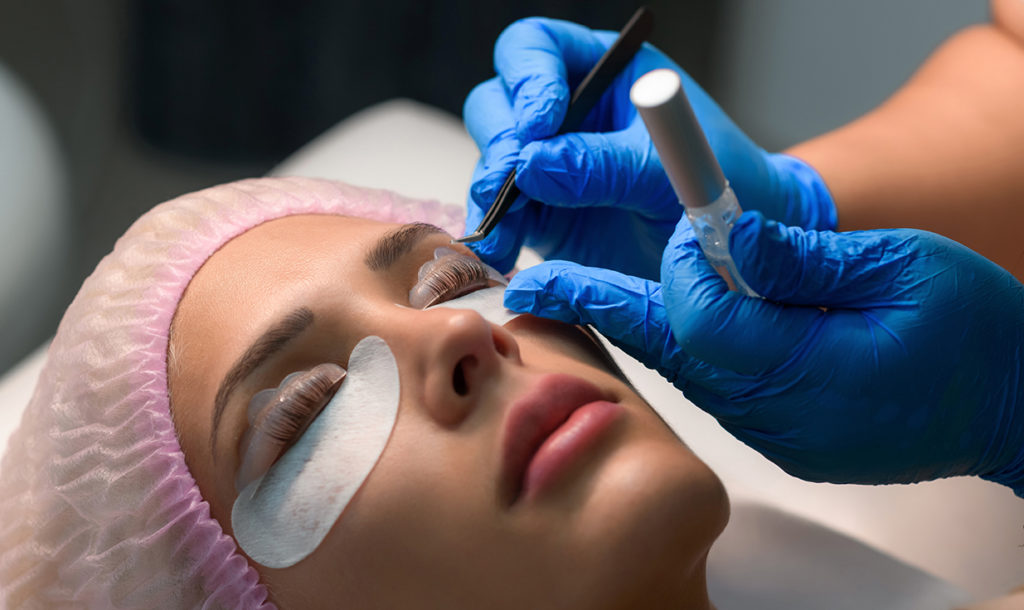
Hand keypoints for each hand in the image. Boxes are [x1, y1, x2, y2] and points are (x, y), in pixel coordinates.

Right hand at [463, 17, 836, 275]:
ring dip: (491, 191)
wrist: (733, 248)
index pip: (539, 48)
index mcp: (604, 74)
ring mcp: (550, 164)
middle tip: (513, 180)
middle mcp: (568, 112)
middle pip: (499, 101)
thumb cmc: (719, 184)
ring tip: (506, 230)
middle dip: (503, 141)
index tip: (541, 124)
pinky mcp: (543, 213)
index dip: (529, 79)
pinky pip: (502, 213)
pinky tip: (503, 251)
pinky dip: (497, 230)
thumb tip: (531, 166)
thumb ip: (604, 164)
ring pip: (493, 157)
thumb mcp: (669, 169)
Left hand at [505, 212, 1023, 493]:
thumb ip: (807, 257)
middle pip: (670, 352)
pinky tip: (676, 321)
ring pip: (687, 372)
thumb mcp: (903, 270)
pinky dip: (689, 350)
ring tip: (583, 295)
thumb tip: (727, 236)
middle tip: (535, 287)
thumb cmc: (976, 333)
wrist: (1016, 408)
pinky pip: (719, 390)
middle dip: (603, 310)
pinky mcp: (785, 436)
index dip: (681, 266)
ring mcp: (778, 432)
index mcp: (807, 368)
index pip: (698, 316)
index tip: (691, 225)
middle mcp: (777, 412)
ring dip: (644, 327)